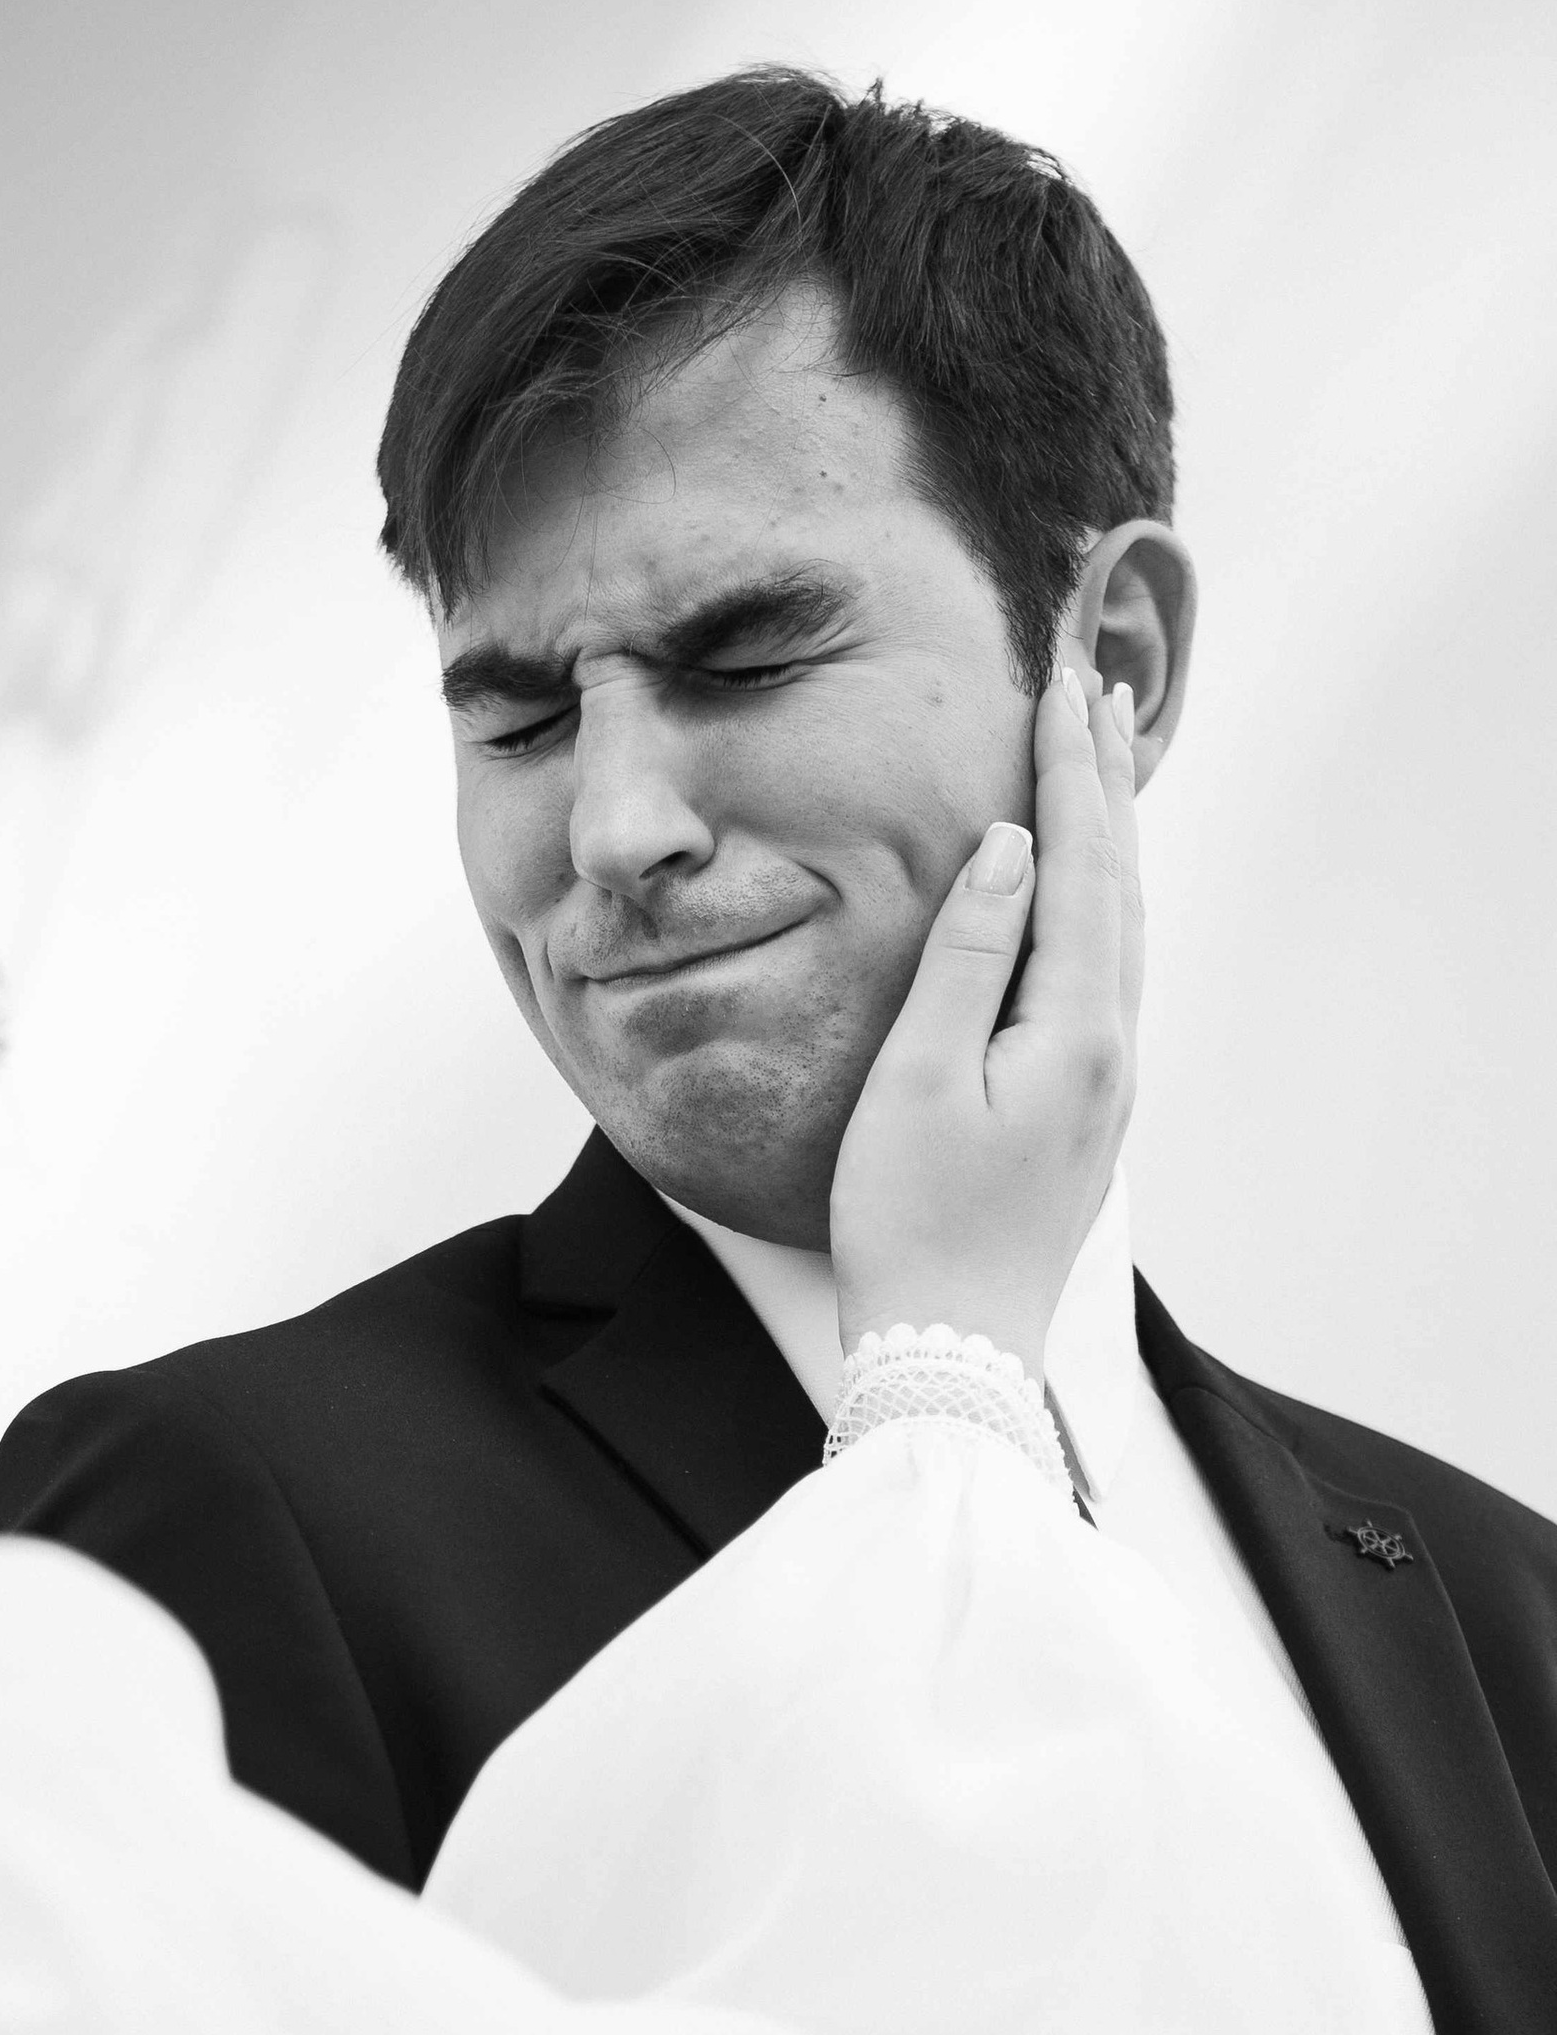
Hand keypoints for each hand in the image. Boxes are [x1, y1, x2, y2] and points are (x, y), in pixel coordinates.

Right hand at [828, 666, 1141, 1380]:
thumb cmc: (913, 1224)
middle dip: (1105, 786)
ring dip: (1109, 842)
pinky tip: (1082, 897)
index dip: (1071, 772)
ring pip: (1121, 930)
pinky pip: (1105, 975)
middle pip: (1119, 886)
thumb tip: (1009, 849)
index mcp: (1076, 1029)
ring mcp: (1104, 1085)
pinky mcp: (1083, 1113)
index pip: (1082, 865)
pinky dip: (1099, 906)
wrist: (953, 1347)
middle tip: (1094, 693)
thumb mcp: (919, 1080)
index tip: (1063, 687)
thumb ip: (968, 954)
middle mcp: (1111, 1049)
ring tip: (1099, 769)